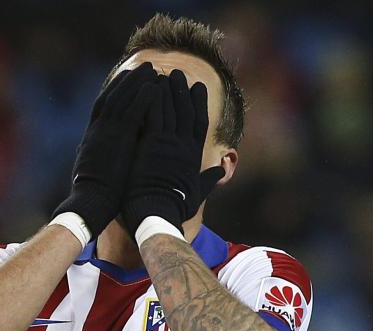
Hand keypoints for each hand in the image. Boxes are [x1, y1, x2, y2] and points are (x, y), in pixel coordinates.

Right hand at [52, 63, 158, 237]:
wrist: (89, 204)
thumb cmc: (94, 199)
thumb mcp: (96, 175)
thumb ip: (103, 163)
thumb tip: (109, 162)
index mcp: (92, 140)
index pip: (104, 109)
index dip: (116, 92)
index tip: (127, 80)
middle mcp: (98, 131)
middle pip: (113, 97)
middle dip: (128, 81)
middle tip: (142, 67)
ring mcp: (106, 133)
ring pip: (122, 100)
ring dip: (136, 83)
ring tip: (151, 69)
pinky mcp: (116, 139)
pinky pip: (130, 113)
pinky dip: (141, 98)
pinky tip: (153, 87)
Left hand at [120, 69, 225, 237]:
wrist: (157, 215)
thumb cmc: (175, 208)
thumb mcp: (197, 192)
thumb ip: (209, 178)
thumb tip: (222, 170)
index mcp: (193, 157)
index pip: (199, 124)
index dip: (199, 104)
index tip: (197, 88)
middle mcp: (183, 147)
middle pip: (185, 112)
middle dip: (182, 91)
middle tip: (179, 73)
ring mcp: (168, 145)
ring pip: (169, 110)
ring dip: (168, 90)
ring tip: (164, 73)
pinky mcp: (152, 145)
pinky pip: (153, 116)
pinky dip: (153, 99)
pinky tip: (150, 85)